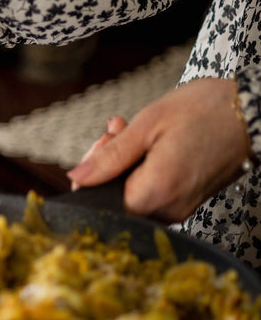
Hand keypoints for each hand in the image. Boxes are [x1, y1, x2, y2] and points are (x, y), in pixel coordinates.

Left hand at [66, 77, 251, 222]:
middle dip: (108, 164)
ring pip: (133, 193)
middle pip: (116, 198)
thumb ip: (110, 157)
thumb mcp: (148, 125)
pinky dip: (143, 168)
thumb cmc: (206, 110)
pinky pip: (153, 191)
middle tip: (117, 130)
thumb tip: (77, 178)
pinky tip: (149, 142)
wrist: (255, 110)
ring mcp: (181, 208)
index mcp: (156, 193)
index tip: (104, 141)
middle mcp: (169, 209)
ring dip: (125, 163)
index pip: (102, 200)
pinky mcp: (188, 201)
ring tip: (134, 130)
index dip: (96, 173)